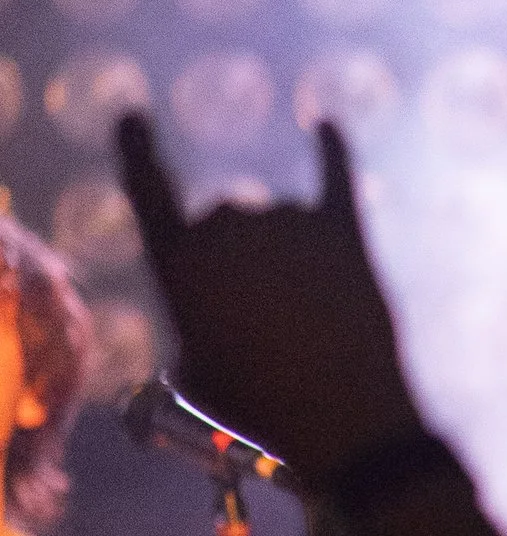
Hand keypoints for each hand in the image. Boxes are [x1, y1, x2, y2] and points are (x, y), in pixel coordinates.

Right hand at [118, 114, 422, 486]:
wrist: (343, 421)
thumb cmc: (258, 408)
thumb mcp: (197, 375)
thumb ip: (193, 326)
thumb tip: (215, 318)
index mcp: (177, 262)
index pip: (146, 188)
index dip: (137, 148)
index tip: (133, 114)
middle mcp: (226, 227)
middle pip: (225, 216)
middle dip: (240, 258)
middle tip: (266, 320)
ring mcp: (286, 222)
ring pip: (280, 219)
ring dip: (289, 254)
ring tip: (309, 319)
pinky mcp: (343, 230)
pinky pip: (335, 176)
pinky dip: (332, 150)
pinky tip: (327, 125)